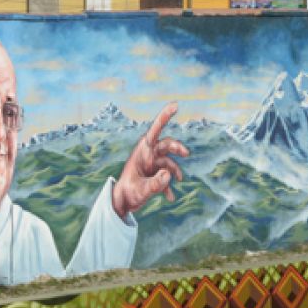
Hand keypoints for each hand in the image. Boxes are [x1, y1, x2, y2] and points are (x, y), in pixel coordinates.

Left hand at [112, 102, 189, 219]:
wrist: (122, 203)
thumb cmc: (128, 193)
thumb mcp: (141, 189)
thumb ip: (155, 184)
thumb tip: (169, 175)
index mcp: (142, 152)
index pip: (154, 131)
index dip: (164, 117)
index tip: (175, 105)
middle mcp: (148, 156)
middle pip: (166, 145)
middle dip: (177, 147)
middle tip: (186, 153)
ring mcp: (152, 165)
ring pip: (168, 162)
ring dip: (175, 170)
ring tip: (180, 179)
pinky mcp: (154, 174)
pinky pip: (166, 177)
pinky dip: (169, 186)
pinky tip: (170, 198)